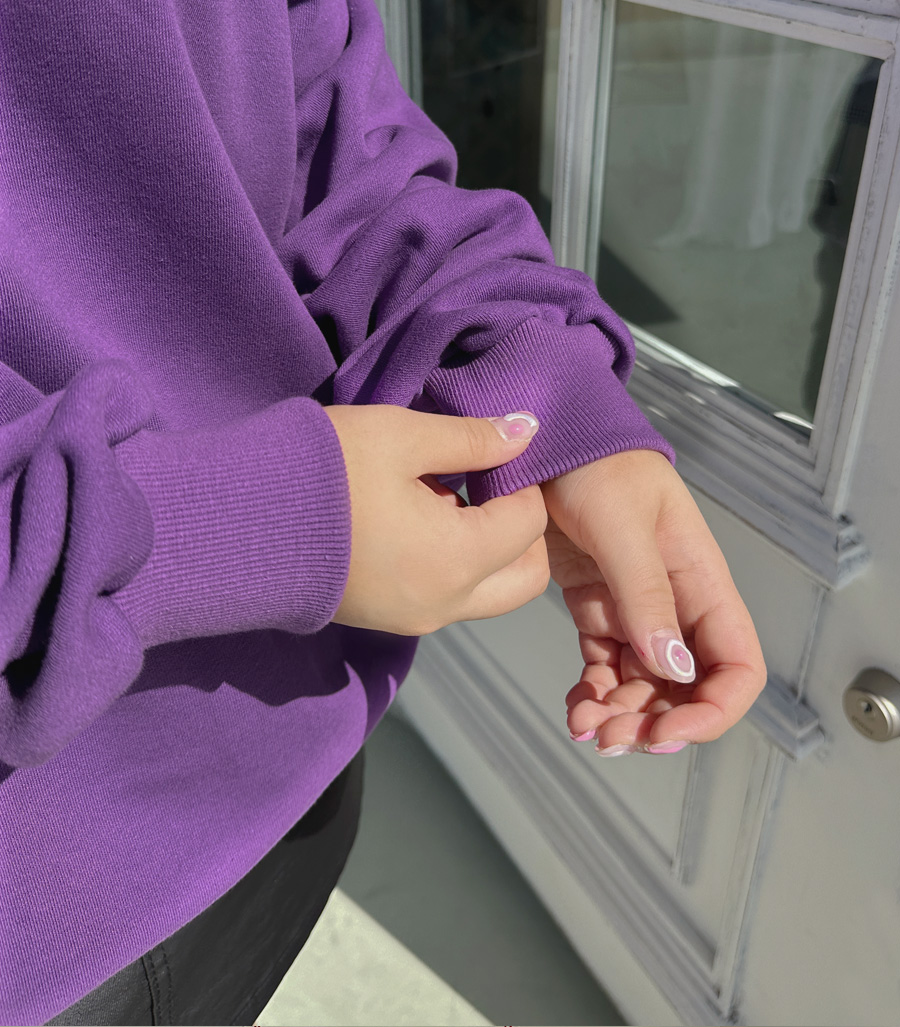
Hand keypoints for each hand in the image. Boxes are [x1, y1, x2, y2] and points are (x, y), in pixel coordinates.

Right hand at [324, 405, 548, 634]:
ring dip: (485, 548)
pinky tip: (412, 517)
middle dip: (521, 529)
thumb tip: (526, 433)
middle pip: (524, 577)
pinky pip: (445, 597)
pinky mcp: (384, 618)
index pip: (530, 523)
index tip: (487, 451)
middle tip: (485, 482)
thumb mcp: (401, 437)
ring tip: (439, 494)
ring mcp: (413, 618)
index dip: (521, 480)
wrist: (235, 521)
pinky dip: (452, 564)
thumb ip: (471, 439)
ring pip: (487, 592)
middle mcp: (444, 603)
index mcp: (457, 559)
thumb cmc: (323, 471)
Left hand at [541, 450, 765, 753]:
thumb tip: (673, 668)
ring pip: (645, 685)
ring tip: (585, 727)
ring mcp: (636, 609)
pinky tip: (577, 708)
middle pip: (688, 686)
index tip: (669, 732)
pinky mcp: (598, 608)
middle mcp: (675, 602)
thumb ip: (645, 594)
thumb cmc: (594, 464)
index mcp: (700, 579)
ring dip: (622, 716)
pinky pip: (606, 668)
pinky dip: (595, 695)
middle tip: (612, 737)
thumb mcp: (621, 524)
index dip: (714, 709)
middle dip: (657, 722)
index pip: (736, 662)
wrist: (545, 438)